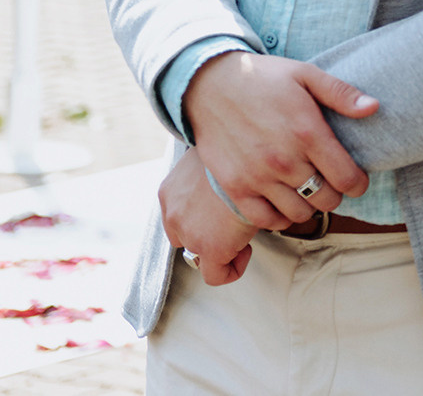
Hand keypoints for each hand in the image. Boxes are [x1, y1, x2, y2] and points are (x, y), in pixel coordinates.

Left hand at [160, 148, 258, 285]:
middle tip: (233, 222)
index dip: (201, 217)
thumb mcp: (216, 150)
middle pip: (185, 237)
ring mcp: (189, 233)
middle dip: (209, 234)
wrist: (252, 155)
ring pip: (201, 254)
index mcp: (170, 190)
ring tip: (245, 231)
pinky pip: (217, 275)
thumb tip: (226, 165)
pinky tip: (248, 249)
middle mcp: (172, 213)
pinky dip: (232, 268)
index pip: (176, 215)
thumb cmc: (241, 145)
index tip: (222, 209)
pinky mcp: (211, 248)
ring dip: (223, 246)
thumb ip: (210, 166)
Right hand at [183, 51, 378, 229]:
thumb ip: (342, 93)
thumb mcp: (306, 74)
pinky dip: (279, 218)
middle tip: (331, 183)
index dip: (358, 184)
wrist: (209, 84)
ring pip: (298, 214)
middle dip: (336, 194)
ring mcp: (257, 177)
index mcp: (307, 133)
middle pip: (326, 199)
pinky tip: (284, 202)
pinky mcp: (234, 187)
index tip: (357, 180)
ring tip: (308, 191)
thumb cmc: (263, 78)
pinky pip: (265, 220)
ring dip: (309, 206)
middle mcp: (284, 160)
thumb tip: (374, 108)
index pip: (347, 178)